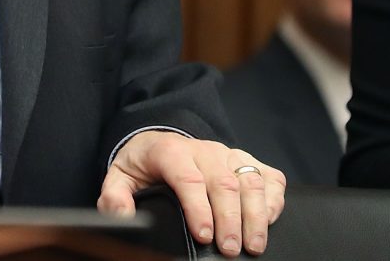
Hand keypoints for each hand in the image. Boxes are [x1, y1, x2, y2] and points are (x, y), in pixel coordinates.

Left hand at [98, 132, 284, 256]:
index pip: (188, 178)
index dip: (198, 208)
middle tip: (231, 250)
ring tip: (254, 245)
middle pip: (224, 183)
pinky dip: (274, 199)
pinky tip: (269, 221)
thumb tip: (122, 217)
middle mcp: (203, 150)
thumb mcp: (121, 176)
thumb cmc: (144, 164)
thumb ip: (115, 196)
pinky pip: (269, 175)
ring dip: (256, 214)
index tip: (204, 235)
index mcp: (170, 151)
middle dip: (230, 219)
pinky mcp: (246, 160)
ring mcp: (228, 154)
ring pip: (250, 179)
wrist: (160, 140)